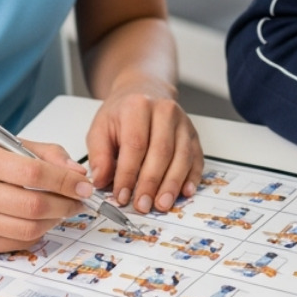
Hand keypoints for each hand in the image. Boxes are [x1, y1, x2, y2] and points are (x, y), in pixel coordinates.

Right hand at [0, 140, 90, 253]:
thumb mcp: (0, 145)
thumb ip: (41, 152)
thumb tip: (75, 172)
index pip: (33, 172)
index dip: (65, 180)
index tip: (82, 183)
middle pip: (33, 204)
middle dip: (66, 203)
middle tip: (78, 199)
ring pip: (29, 228)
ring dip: (55, 220)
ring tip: (62, 208)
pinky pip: (19, 242)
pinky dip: (38, 232)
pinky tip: (40, 219)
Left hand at [86, 76, 202, 214]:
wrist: (144, 91)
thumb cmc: (123, 113)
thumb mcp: (101, 127)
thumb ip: (99, 155)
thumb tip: (100, 180)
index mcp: (138, 106)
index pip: (135, 144)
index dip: (128, 174)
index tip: (122, 195)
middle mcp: (164, 111)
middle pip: (161, 151)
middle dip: (151, 183)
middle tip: (143, 205)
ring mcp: (183, 123)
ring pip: (182, 156)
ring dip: (172, 184)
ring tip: (161, 204)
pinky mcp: (193, 135)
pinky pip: (197, 158)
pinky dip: (192, 177)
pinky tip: (185, 192)